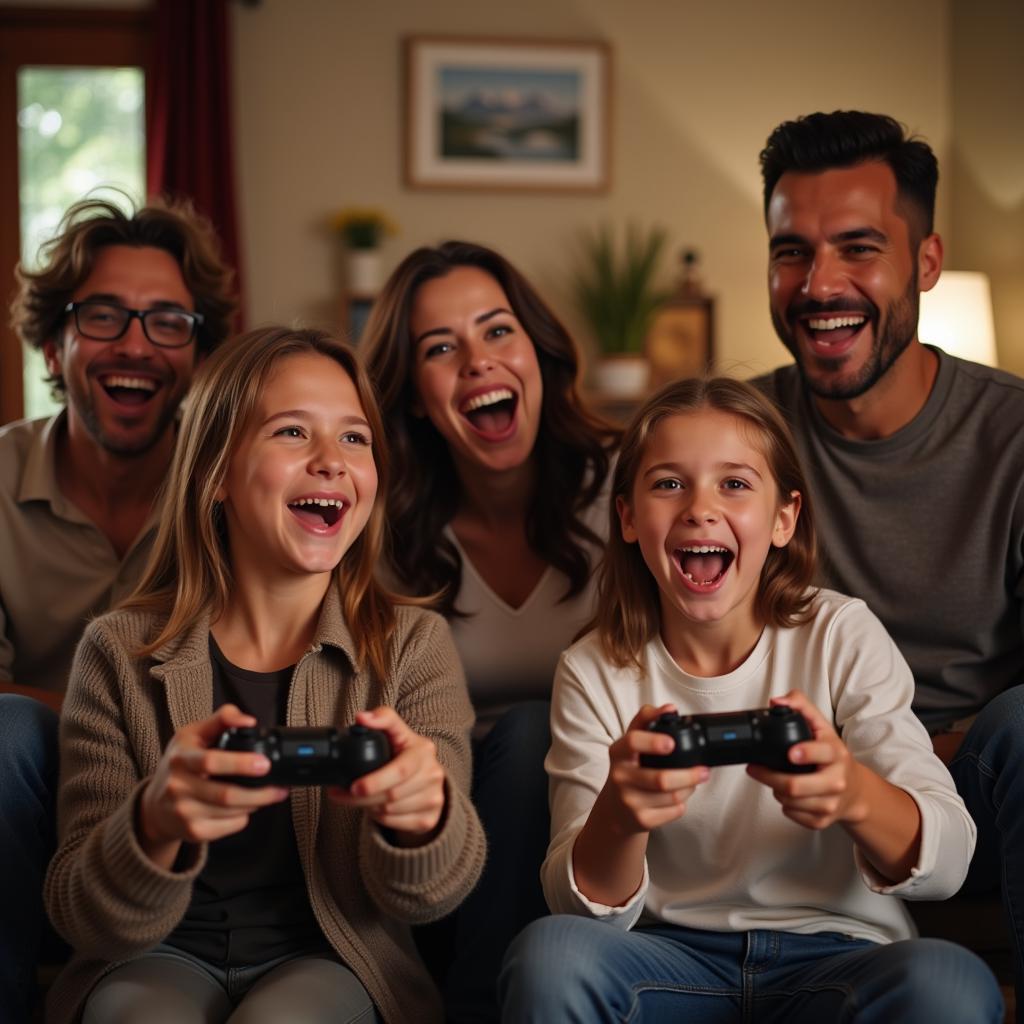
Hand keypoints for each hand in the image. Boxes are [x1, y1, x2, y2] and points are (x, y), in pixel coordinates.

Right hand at [138, 704, 288, 866]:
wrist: (154, 806)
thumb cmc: (179, 764)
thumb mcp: (193, 734)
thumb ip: (221, 719)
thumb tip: (249, 721)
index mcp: (181, 758)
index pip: (211, 762)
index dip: (240, 764)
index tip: (265, 764)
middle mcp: (178, 787)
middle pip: (226, 795)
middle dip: (260, 793)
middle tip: (279, 788)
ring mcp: (184, 812)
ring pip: (231, 812)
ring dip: (256, 804)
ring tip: (268, 795)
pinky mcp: (192, 832)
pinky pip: (229, 827)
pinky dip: (244, 817)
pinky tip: (246, 808)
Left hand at [328, 707, 446, 842]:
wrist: (428, 776)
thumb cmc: (406, 752)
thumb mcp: (398, 731)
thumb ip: (382, 718)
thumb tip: (362, 717)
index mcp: (424, 751)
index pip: (400, 770)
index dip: (375, 781)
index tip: (353, 787)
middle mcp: (434, 775)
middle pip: (391, 795)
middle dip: (361, 798)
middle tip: (340, 794)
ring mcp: (434, 798)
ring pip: (391, 811)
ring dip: (368, 807)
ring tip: (360, 798)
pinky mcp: (429, 818)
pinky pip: (395, 824)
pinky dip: (379, 818)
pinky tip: (374, 807)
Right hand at [595, 703, 708, 835]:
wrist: (615, 809)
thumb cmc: (629, 769)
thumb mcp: (630, 743)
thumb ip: (646, 720)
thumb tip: (670, 708)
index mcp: (618, 752)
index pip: (632, 742)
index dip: (653, 742)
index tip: (672, 743)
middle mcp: (620, 777)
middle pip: (660, 779)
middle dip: (688, 775)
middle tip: (704, 771)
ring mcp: (629, 801)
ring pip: (672, 797)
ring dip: (689, 789)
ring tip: (692, 782)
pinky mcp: (640, 820)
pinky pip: (673, 812)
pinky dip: (682, 804)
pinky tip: (679, 798)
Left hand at [746, 690, 866, 830]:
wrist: (855, 790)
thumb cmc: (833, 756)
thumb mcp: (822, 727)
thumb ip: (801, 706)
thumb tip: (776, 702)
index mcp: (836, 754)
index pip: (822, 753)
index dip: (805, 753)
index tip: (790, 753)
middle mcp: (836, 780)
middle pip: (795, 786)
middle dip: (769, 777)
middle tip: (754, 768)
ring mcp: (831, 803)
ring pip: (790, 802)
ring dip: (775, 790)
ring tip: (774, 780)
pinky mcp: (823, 821)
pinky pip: (792, 815)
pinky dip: (784, 805)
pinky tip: (787, 795)